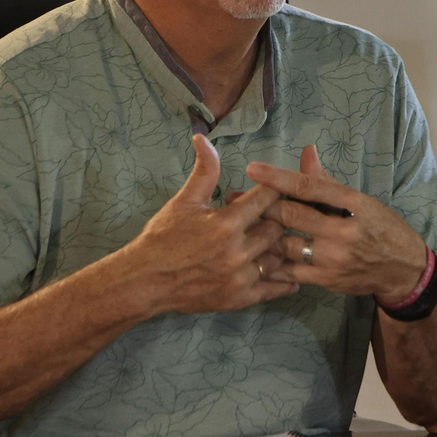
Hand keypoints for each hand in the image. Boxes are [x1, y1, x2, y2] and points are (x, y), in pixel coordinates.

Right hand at [122, 134, 296, 315]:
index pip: (267, 199)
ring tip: (283, 241)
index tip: (280, 187)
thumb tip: (203, 138)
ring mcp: (239, 277)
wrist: (145, 281)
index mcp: (225, 223)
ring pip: (278, 258)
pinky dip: (284, 282)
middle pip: (277, 229)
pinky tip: (291, 275)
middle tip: (280, 215)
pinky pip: (272, 289)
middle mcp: (236, 251)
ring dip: (280, 249)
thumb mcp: (184, 201)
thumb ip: (204, 170)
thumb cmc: (163, 237)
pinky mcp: (238, 298)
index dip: (275, 190)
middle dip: (278, 219)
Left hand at [248, 146, 427, 302]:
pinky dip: (273, 262)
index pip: (309, 186)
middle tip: (235, 199)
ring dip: (262, 235)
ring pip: (286, 244)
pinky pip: (290, 271)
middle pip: (292, 215)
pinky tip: (256, 255)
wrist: (402, 270)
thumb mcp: (362, 200)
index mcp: (353, 204)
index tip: (253, 168)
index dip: (278, 177)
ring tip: (240, 227)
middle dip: (261, 206)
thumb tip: (306, 152)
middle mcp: (343, 231)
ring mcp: (334, 258)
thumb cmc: (381, 228)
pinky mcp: (327, 280)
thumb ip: (327, 181)